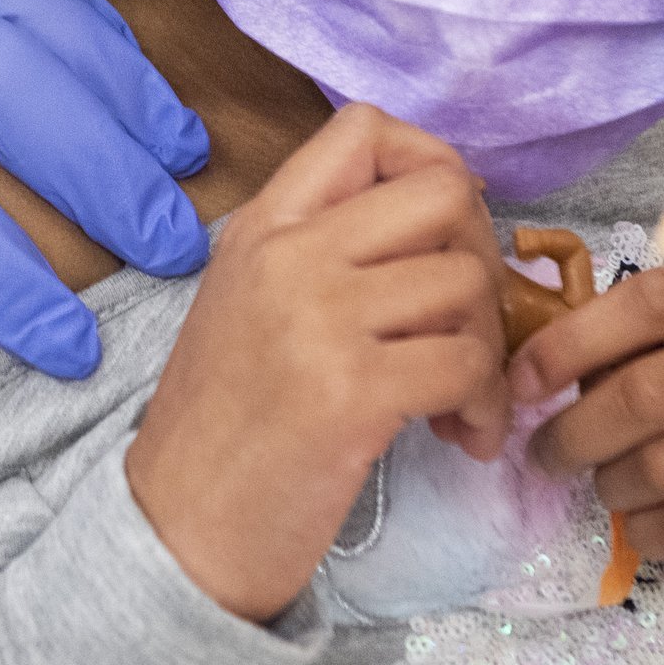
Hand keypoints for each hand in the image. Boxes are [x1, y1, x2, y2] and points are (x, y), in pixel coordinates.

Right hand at [126, 106, 511, 622]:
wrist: (172, 536)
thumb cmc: (223, 430)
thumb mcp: (252, 303)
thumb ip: (324, 250)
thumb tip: (444, 228)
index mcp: (264, 226)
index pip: (367, 128)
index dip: (431, 167)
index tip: (440, 238)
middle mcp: (289, 254)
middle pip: (446, 190)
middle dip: (483, 254)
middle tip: (466, 321)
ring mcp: (319, 319)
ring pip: (470, 282)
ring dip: (491, 348)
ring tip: (461, 400)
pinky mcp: (351, 393)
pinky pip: (469, 364)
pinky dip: (488, 406)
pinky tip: (465, 438)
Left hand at [512, 259, 663, 580]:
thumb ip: (654, 337)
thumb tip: (539, 370)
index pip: (652, 302)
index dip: (571, 342)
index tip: (520, 382)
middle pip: (648, 393)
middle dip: (575, 431)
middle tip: (547, 453)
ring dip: (610, 484)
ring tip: (604, 484)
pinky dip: (649, 529)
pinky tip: (642, 522)